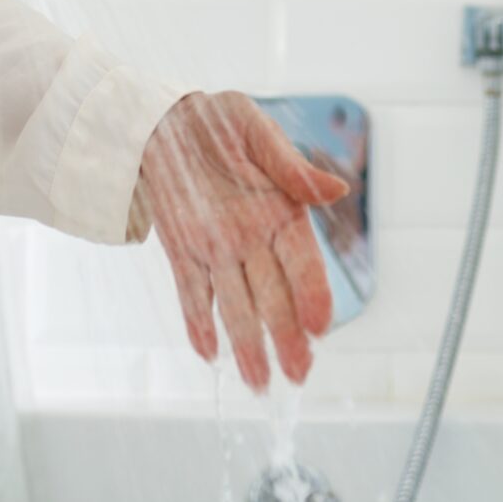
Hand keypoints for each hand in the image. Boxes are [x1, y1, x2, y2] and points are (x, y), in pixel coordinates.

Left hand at [138, 91, 351, 391]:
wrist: (166, 118)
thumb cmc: (221, 121)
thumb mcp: (257, 132)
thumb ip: (291, 166)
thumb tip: (336, 190)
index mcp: (282, 211)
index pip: (303, 262)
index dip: (312, 294)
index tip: (320, 327)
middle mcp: (255, 239)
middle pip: (275, 296)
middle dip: (286, 337)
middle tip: (298, 375)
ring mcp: (218, 249)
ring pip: (236, 305)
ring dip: (247, 344)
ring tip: (258, 383)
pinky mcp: (183, 252)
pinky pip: (192, 293)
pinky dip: (199, 322)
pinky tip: (209, 354)